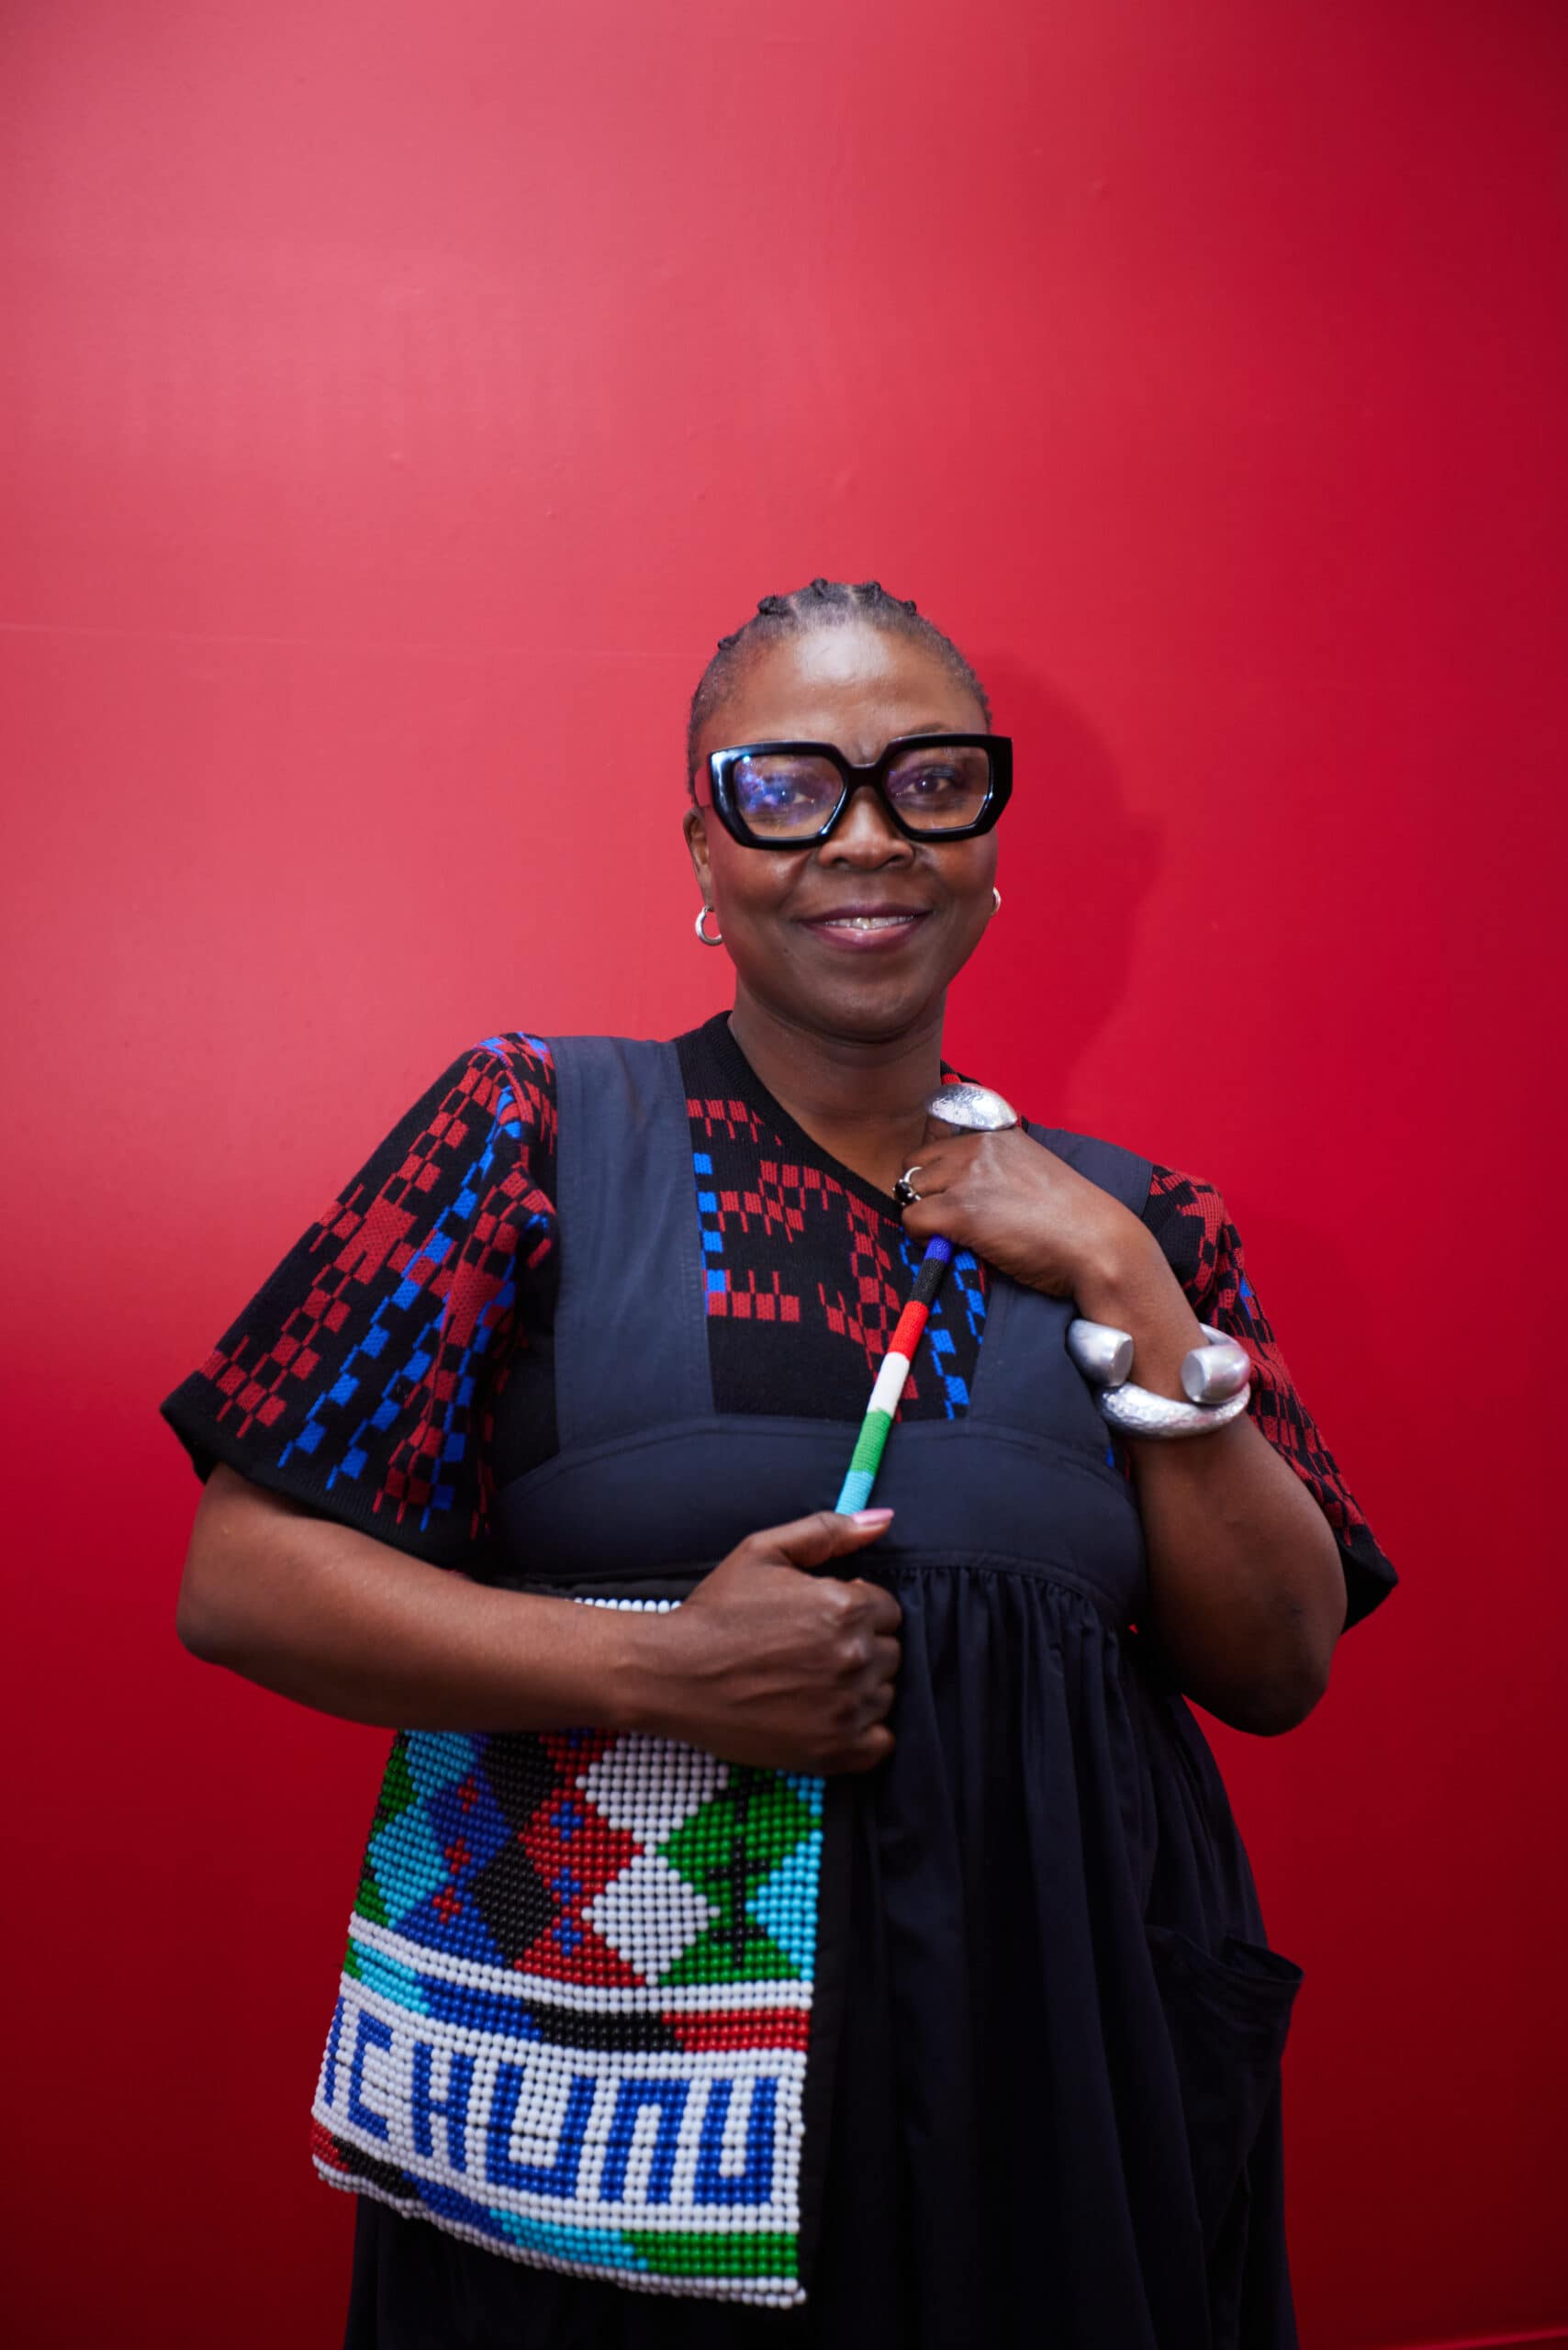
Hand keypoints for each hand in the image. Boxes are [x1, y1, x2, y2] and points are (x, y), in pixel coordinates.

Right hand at [633, 1510, 901, 1773]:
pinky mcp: (835, 1752)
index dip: (857, 1612)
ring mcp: (847, 1708)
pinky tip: (827, 1717)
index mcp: (846, 1606)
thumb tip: (883, 1519)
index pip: (889, 1611)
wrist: (672, 1675)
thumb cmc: (716, 1611)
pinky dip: (863, 1733)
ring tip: (811, 1684)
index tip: (821, 1622)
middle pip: (890, 1652)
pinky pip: (881, 1743)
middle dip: (860, 1649)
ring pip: (885, 1695)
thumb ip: (828, 1531)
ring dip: (860, 1690)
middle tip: (811, 1653)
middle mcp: (855, 1657)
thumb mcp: (763, 1551)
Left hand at [899, 1115, 1154, 1307]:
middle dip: (924, 1192)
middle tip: (945, 1220)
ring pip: (910, 1190)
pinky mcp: (961, 1210)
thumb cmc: (1073, 1220)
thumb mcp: (1034, 1171)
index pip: (938, 1144)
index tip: (951, 1196)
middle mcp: (979, 1148)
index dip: (938, 1175)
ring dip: (923, 1212)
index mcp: (997, 1136)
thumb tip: (963, 1188)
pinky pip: (912, 1219)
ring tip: (950, 1234)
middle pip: (916, 1163)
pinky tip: (948, 1245)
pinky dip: (921, 1237)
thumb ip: (999, 1168)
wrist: (1097, 1244)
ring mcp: (968, 1177)